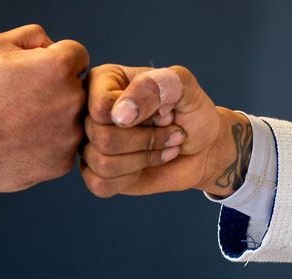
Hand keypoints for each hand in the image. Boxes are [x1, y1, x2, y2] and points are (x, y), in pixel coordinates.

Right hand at [0, 24, 88, 194]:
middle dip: (57, 90)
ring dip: (54, 119)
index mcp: (59, 67)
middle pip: (77, 88)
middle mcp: (72, 100)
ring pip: (72, 119)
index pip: (77, 54)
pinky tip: (22, 143)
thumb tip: (52, 46)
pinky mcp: (63, 162)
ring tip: (20, 124)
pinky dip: (47, 145)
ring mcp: (70, 134)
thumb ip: (32, 36)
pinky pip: (63, 147)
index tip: (36, 74)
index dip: (55, 60)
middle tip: (24, 101)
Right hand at [81, 64, 251, 197]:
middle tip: (172, 131)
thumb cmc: (190, 112)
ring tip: (164, 147)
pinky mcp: (95, 173)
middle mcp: (88, 112)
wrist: (203, 147)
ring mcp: (89, 143)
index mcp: (101, 81)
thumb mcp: (182, 86)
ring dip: (143, 159)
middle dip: (146, 140)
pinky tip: (144, 166)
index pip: (101, 106)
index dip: (138, 114)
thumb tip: (120, 116)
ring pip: (102, 163)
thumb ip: (154, 85)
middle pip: (101, 136)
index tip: (163, 109)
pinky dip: (131, 177)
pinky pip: (100, 184)